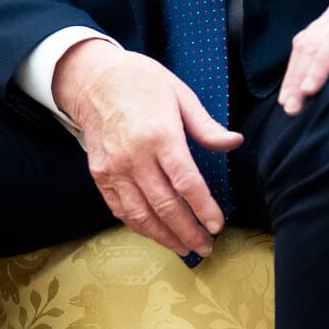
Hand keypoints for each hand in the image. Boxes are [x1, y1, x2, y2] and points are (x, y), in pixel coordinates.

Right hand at [53, 40, 241, 257]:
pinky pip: (120, 210)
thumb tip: (235, 143)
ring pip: (141, 215)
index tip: (217, 226)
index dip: (203, 209)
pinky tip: (157, 234)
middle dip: (188, 232)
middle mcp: (135, 157)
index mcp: (160, 135)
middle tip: (206, 246)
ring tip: (185, 249)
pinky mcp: (100, 176)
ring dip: (165, 237)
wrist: (93, 79)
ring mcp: (114, 169)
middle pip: (165, 206)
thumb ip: (206, 126)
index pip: (186, 183)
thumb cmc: (142, 82)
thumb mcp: (180, 94)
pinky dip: (140, 227)